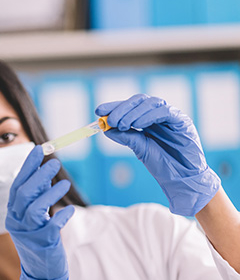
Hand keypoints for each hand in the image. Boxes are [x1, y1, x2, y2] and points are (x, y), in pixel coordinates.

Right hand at [6, 145, 73, 279]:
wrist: (42, 273)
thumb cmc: (39, 240)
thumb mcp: (34, 217)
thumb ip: (37, 197)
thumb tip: (45, 173)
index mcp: (12, 213)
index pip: (17, 185)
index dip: (27, 167)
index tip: (37, 150)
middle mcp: (16, 222)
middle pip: (24, 194)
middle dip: (39, 176)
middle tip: (54, 163)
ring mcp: (28, 233)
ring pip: (35, 208)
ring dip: (50, 193)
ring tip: (64, 183)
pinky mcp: (42, 244)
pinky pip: (52, 226)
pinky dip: (62, 216)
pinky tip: (70, 210)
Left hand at [96, 93, 220, 215]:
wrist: (181, 178)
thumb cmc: (162, 164)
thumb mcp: (139, 148)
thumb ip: (126, 137)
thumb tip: (106, 128)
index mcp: (147, 120)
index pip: (130, 107)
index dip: (114, 106)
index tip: (98, 111)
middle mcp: (159, 115)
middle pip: (139, 101)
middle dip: (122, 108)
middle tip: (110, 119)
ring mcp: (171, 116)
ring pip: (151, 103)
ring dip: (133, 112)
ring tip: (122, 124)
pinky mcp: (182, 121)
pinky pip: (165, 112)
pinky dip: (149, 116)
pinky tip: (138, 125)